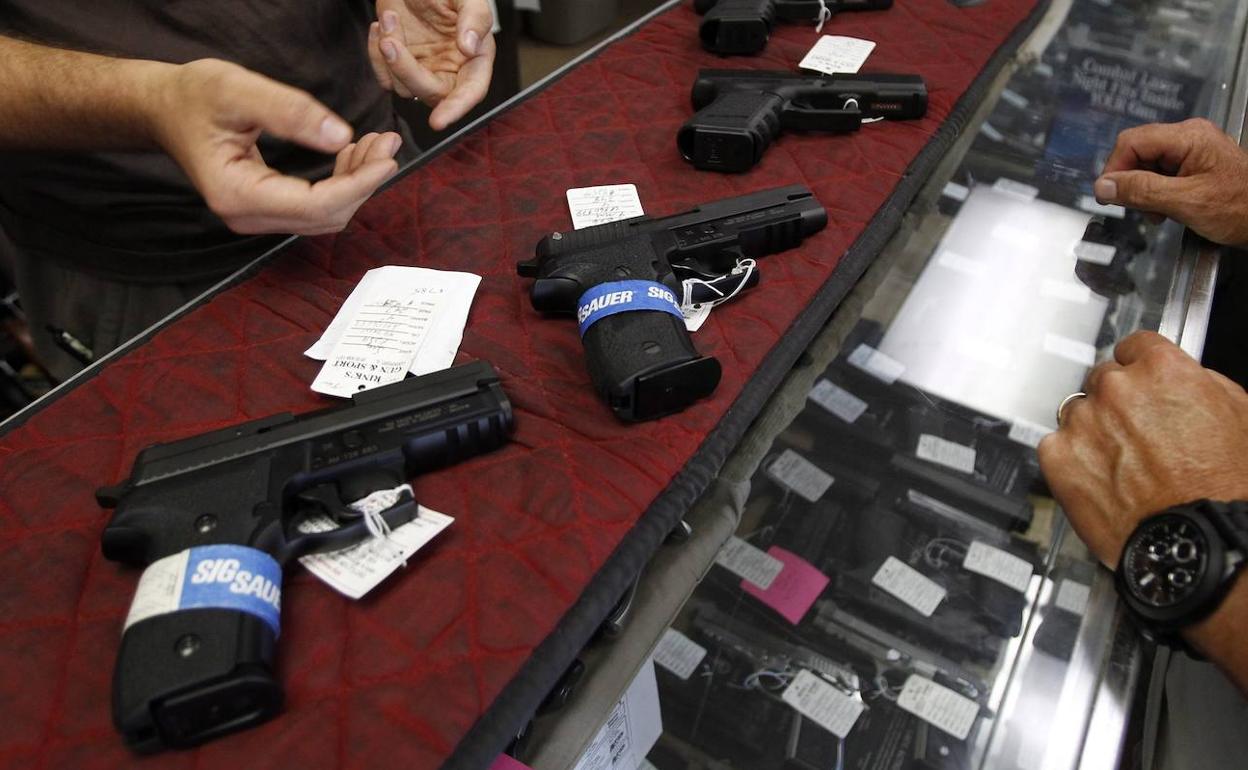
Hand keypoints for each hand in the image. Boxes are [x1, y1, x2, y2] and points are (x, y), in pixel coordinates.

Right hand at [150, 59, 399, 234]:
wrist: (165, 108)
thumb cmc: (194, 96)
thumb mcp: (238, 91)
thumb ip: (288, 112)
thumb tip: (340, 137)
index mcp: (236, 194)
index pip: (315, 205)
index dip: (358, 186)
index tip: (387, 158)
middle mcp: (246, 216)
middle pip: (325, 215)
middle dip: (363, 182)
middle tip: (388, 143)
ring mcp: (255, 216)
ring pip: (324, 214)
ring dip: (356, 183)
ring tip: (376, 144)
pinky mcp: (265, 207)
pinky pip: (314, 206)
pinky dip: (341, 184)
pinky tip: (353, 154)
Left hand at [368, 0, 495, 129]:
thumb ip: (475, 19)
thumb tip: (469, 48)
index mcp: (475, 59)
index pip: (471, 91)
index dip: (456, 108)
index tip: (438, 121)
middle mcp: (451, 70)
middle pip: (432, 93)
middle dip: (406, 71)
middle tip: (390, 41)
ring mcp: (424, 71)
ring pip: (403, 87)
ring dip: (389, 54)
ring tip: (390, 18)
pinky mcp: (400, 67)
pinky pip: (384, 77)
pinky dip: (375, 52)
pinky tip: (382, 26)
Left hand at [1037, 331, 1247, 566]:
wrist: (1198, 541)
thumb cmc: (1224, 488)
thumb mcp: (1238, 415)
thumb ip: (1199, 385)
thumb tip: (1181, 380)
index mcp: (1162, 370)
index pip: (1134, 347)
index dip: (1140, 368)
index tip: (1139, 383)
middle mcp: (1117, 389)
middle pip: (1103, 380)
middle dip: (1117, 402)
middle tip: (1136, 436)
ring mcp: (1083, 421)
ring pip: (1077, 413)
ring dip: (1093, 431)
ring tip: (1122, 465)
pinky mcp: (1058, 456)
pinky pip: (1056, 447)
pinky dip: (1071, 461)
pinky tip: (1100, 480)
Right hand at [1093, 118, 1247, 246]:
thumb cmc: (1242, 209)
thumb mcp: (1185, 202)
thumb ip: (1142, 191)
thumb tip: (1105, 185)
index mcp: (1188, 137)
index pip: (1131, 142)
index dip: (1115, 169)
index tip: (1108, 195)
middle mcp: (1189, 138)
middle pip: (1137, 152)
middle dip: (1131, 183)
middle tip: (1138, 208)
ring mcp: (1191, 151)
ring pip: (1146, 166)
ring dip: (1143, 192)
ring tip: (1159, 212)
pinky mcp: (1193, 166)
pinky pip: (1160, 175)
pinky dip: (1156, 194)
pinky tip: (1167, 209)